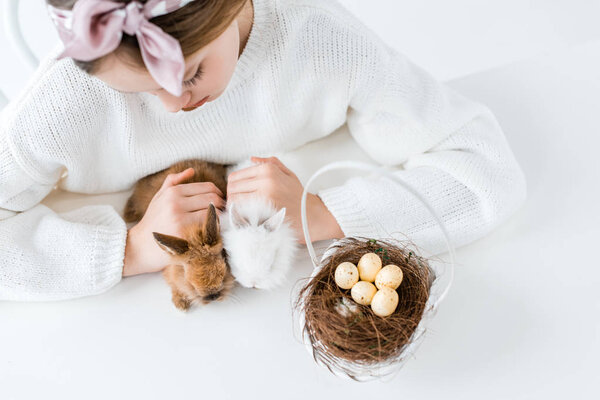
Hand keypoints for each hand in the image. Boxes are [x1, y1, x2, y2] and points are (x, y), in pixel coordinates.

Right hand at [123, 168, 225, 275]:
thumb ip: (173, 182)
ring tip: (219, 221)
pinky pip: (208, 229)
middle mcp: (176, 204)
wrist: (139, 248)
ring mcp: (180, 221)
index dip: (218, 194)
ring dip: (220, 217)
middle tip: (224, 212)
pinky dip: (215, 230)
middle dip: (221, 205)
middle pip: (212, 199)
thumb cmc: (152, 222)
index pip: (207, 187)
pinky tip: (213, 231)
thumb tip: (192, 170)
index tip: (220, 201)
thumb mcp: (158, 198)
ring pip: (213, 213)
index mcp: (172, 193)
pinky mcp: (184, 236)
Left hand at [226, 156, 343, 243]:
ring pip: (233, 202)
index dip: (233, 188)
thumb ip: (270, 163)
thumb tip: (252, 159)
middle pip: (232, 190)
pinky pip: (241, 214)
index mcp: (268, 170)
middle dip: (232, 198)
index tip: (238, 196)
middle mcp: (265, 181)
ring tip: (241, 213)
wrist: (312, 215)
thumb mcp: (287, 174)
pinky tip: (246, 219)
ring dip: (234, 208)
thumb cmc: (298, 196)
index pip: (234, 177)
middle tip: (238, 206)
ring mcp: (264, 198)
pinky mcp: (265, 213)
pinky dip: (240, 217)